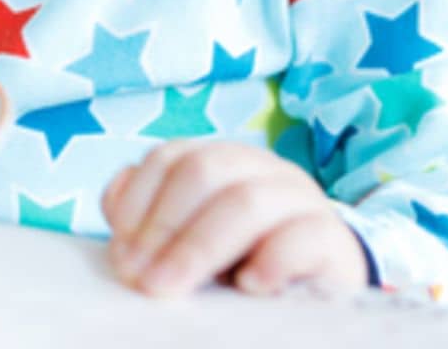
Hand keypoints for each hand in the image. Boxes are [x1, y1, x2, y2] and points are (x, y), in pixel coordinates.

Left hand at [101, 140, 370, 298]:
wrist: (321, 291)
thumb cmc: (242, 265)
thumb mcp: (192, 243)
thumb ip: (153, 221)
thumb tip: (114, 202)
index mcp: (223, 162)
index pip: (173, 157)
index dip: (139, 201)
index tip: (120, 254)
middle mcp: (262, 169)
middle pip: (206, 171)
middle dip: (164, 226)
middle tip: (141, 280)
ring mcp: (301, 200)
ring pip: (248, 201)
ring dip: (200, 247)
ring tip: (171, 288)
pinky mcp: (333, 240)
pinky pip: (305, 236)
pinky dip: (272, 260)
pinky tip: (248, 288)